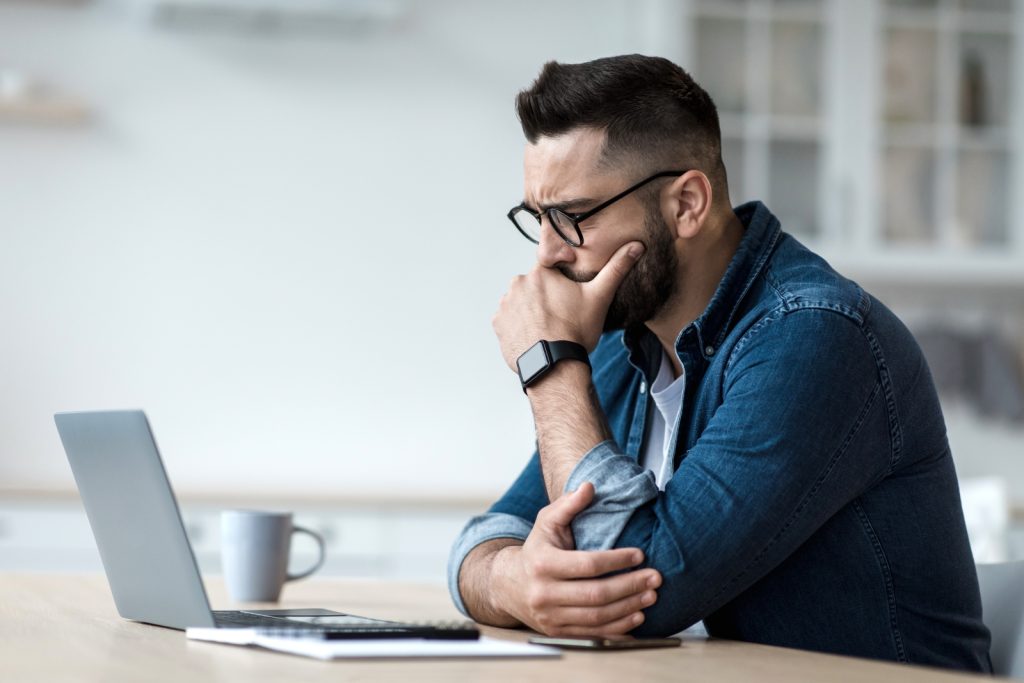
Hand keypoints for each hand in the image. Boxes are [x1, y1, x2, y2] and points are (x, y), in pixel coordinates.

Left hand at [493, 241, 644, 371]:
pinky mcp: (497, 324)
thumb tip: (637, 246)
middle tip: (561, 316)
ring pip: (521, 302)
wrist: (552, 365)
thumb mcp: (599, 298)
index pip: (551, 265)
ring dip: (531, 311)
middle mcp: (518, 283)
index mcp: (541, 272)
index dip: (561, 279)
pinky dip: (519, 326)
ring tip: (548, 329)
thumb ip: (616, 269)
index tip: (568, 297)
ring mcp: (505, 304)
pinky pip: (509, 319)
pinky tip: (534, 337)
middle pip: (535, 285)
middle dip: (546, 297)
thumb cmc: (575, 331)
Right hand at [494, 483, 661, 635]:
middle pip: (596, 595)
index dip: (617, 560)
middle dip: (630, 586)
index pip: (587, 564)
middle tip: (655, 578)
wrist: (510, 585)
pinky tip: (636, 616)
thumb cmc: (537, 549)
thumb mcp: (546, 522)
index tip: (640, 554)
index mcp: (542, 563)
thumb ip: (568, 504)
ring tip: (650, 595)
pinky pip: (593, 634)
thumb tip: (589, 487)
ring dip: (629, 607)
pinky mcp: (558, 632)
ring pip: (597, 617)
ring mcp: (550, 617)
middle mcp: (544, 593)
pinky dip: (618, 628)